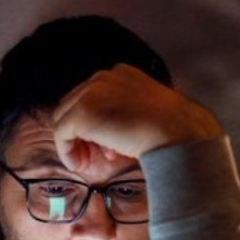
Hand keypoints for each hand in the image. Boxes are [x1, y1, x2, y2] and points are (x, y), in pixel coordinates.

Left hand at [51, 63, 222, 172]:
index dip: (95, 125)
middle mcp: (104, 77)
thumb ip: (125, 117)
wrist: (178, 133)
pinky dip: (66, 152)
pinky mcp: (83, 112)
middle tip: (96, 157)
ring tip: (88, 162)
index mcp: (121, 74)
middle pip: (74, 106)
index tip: (107, 148)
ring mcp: (91, 92)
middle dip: (82, 134)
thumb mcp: (147, 114)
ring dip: (73, 143)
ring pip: (64, 118)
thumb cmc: (172, 130)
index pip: (92, 97)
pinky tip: (79, 165)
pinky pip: (61, 133)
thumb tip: (107, 139)